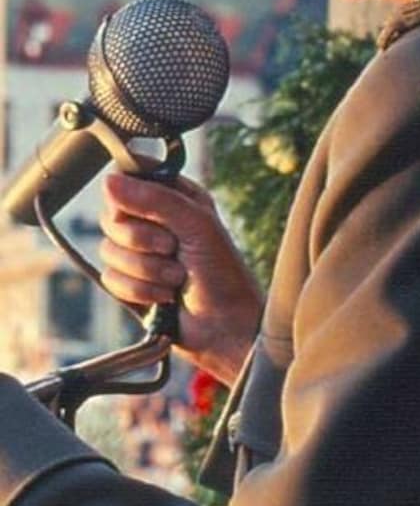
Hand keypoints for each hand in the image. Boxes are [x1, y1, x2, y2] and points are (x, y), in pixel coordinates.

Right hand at [99, 172, 262, 385]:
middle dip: (141, 239)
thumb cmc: (223, 273)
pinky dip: (139, 290)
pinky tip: (165, 297)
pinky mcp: (131, 282)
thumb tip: (108, 182)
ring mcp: (141, 253)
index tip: (145, 211)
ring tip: (177, 278)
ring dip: (146, 269)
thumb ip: (155, 200)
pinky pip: (109, 278)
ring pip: (108, 249)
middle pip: (111, 216)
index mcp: (175, 197)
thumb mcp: (197, 225)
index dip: (130, 195)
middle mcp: (155, 221)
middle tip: (172, 248)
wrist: (225, 327)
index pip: (130, 178)